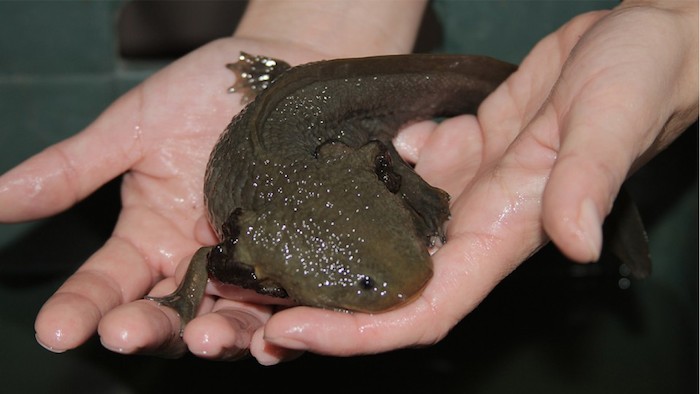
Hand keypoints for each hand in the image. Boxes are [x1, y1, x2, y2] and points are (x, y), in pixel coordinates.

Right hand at [0, 37, 329, 361]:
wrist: (277, 76)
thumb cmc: (203, 94)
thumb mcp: (133, 128)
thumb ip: (73, 169)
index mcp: (148, 236)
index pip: (106, 284)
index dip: (80, 307)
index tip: (56, 329)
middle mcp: (194, 261)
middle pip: (165, 313)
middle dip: (144, 328)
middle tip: (125, 333)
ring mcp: (245, 266)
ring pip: (224, 320)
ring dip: (210, 337)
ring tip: (201, 337)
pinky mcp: (292, 263)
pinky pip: (285, 307)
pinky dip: (278, 331)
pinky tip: (269, 340)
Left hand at [250, 1, 696, 357]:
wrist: (640, 44)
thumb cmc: (640, 81)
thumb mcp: (610, 120)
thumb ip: (587, 179)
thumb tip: (572, 239)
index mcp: (502, 232)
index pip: (423, 309)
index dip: (359, 334)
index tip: (294, 332)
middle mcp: (472, 223)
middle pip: (385, 290)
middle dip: (321, 308)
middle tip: (250, 302)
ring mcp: (461, 189)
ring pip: (382, 238)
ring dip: (326, 250)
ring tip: (263, 246)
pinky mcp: (457, 153)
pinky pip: (395, 179)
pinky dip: (357, 180)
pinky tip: (319, 168)